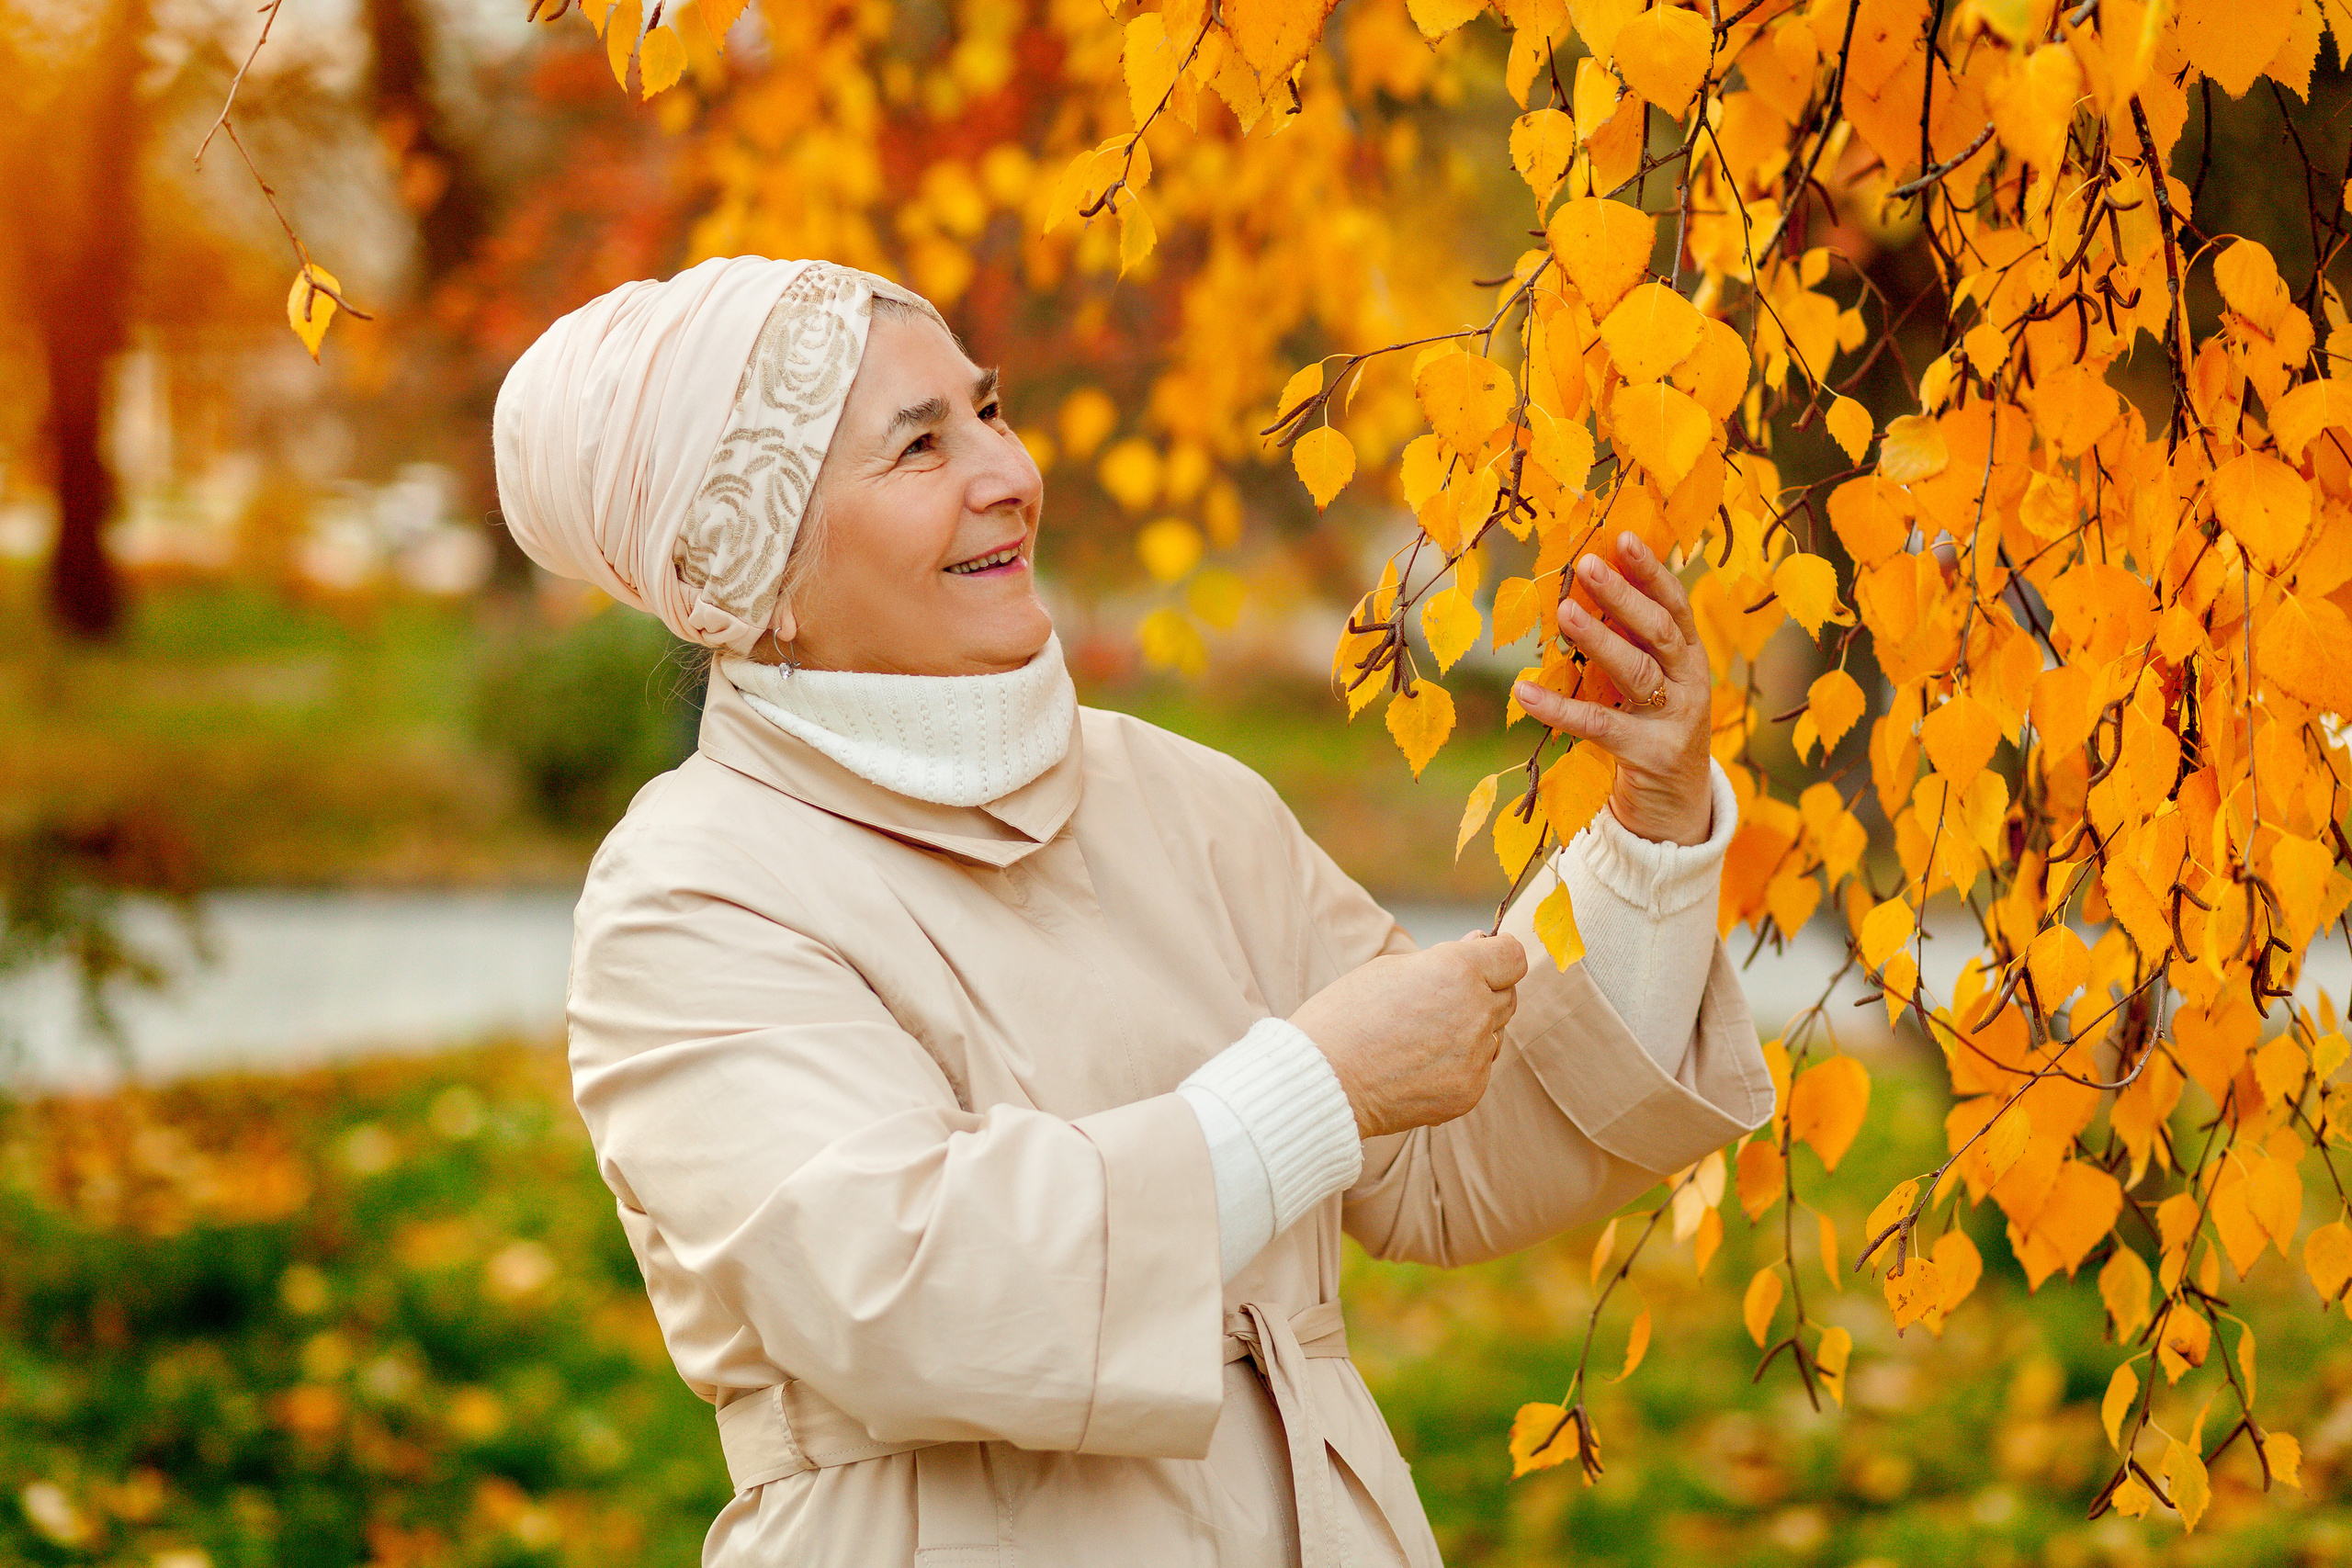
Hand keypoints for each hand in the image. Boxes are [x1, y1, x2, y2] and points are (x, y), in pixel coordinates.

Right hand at [1290, 935, 1528, 1138]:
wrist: (1323, 1081)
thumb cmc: (1346, 1016)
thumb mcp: (1390, 969)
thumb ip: (1443, 958)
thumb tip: (1481, 945)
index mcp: (1456, 970)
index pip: (1513, 956)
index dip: (1497, 956)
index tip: (1483, 959)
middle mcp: (1475, 1011)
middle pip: (1507, 995)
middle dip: (1483, 992)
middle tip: (1437, 1001)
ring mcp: (1475, 1055)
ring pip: (1494, 1033)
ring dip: (1473, 1029)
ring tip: (1423, 1036)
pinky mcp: (1469, 1091)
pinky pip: (1478, 1068)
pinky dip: (1459, 1064)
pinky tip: (1421, 1065)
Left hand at [1513, 532, 1714, 846]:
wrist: (1677, 811)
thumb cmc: (1651, 734)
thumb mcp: (1648, 687)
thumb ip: (1627, 648)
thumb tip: (1578, 597)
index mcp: (1690, 659)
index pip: (1674, 606)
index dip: (1651, 571)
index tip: (1623, 538)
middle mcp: (1691, 684)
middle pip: (1659, 631)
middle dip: (1623, 595)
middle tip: (1588, 565)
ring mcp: (1676, 721)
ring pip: (1636, 672)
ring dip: (1599, 639)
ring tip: (1565, 611)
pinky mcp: (1651, 755)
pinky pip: (1599, 727)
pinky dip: (1559, 709)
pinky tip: (1524, 692)